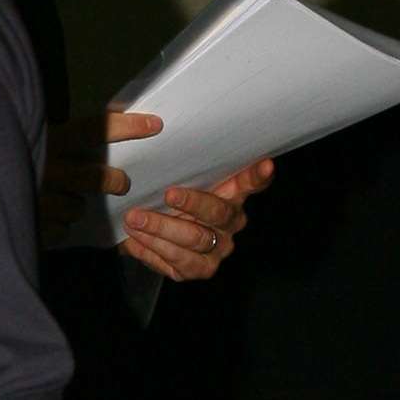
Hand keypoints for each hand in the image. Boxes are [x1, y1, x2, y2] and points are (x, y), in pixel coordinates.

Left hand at [114, 127, 271, 282]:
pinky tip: (134, 240)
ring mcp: (218, 249)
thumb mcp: (176, 180)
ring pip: (194, 240)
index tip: (266, 163)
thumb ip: (185, 167)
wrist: (149, 233)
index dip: (258, 175)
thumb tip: (160, 131)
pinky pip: (178, 262)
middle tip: (168, 193)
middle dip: (192, 203)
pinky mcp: (201, 269)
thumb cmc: (168, 199)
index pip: (251, 183)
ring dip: (161, 229)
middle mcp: (232, 223)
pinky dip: (153, 250)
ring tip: (134, 219)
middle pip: (217, 213)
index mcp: (232, 195)